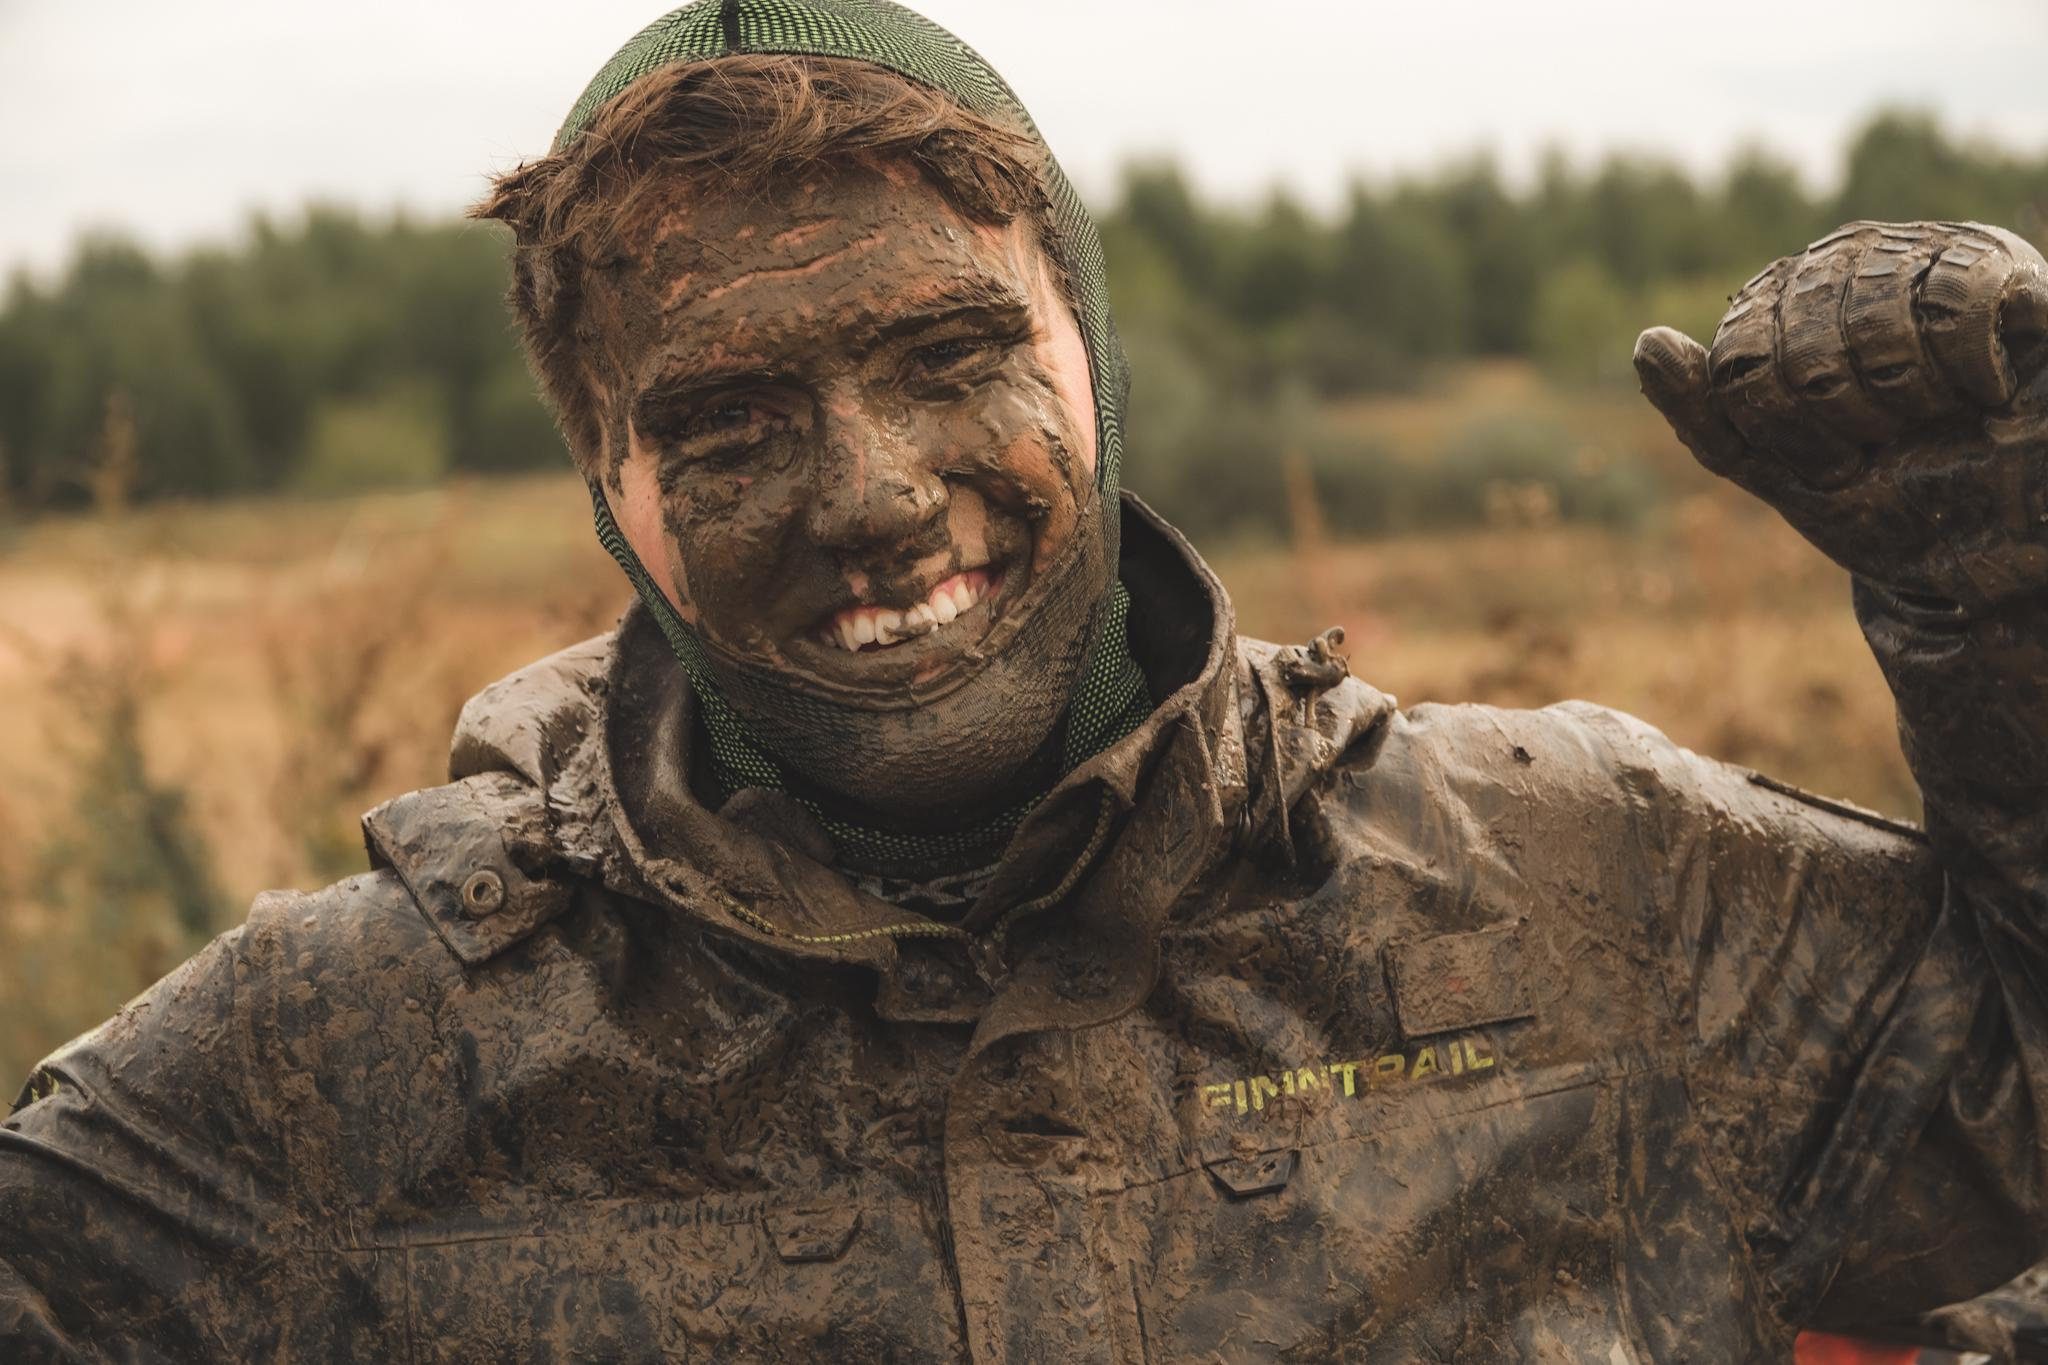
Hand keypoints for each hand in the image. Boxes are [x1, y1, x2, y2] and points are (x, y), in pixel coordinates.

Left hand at [1635, 221, 2047, 611]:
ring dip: (1909, 401)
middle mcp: (1847, 264)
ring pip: (1878, 324)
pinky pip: (1960, 300)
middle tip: (1889, 441)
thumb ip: (1707, 414)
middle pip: (1802, 345)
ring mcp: (1923, 258)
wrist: (1992, 545)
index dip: (1785, 431)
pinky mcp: (2002, 266)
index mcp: (1783, 306)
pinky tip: (1986, 393)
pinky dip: (1969, 371)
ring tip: (1940, 415)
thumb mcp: (1779, 471)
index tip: (1831, 461)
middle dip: (1846, 422)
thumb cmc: (1886, 499)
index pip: (1740, 359)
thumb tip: (1647, 341)